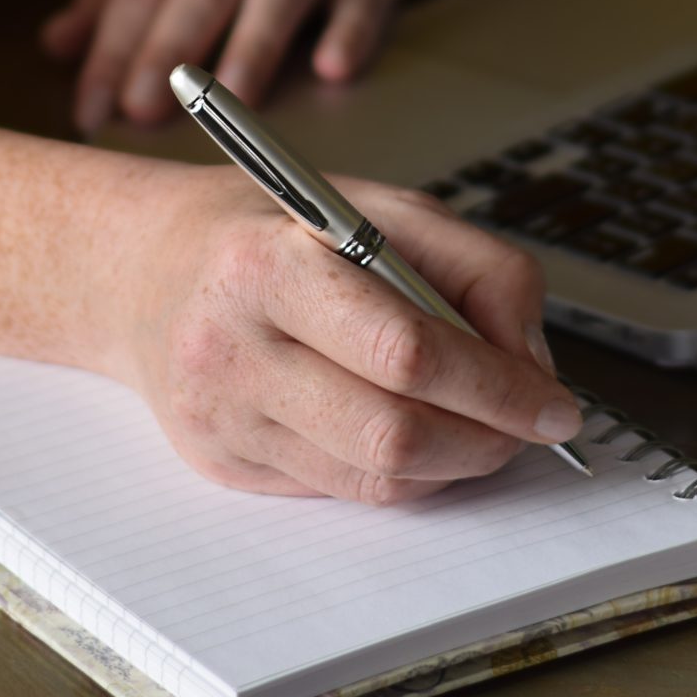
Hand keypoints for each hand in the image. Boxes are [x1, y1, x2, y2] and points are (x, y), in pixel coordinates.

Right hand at [108, 167, 583, 503]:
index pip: (407, 350)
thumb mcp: (380, 207)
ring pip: (373, 479)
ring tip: (482, 428)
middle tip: (529, 425)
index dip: (497, 388)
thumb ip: (474, 267)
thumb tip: (530, 360)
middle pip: (393, 433)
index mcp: (270, 263)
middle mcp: (232, 346)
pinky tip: (417, 433)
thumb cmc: (270, 230)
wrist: (143, 269)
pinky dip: (401, 473)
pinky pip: (340, 490)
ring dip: (454, 464)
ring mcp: (220, 416)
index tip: (553, 401)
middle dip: (486, 440)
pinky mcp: (220, 462)